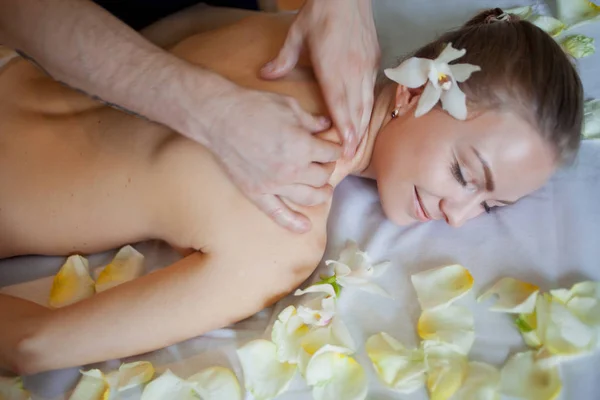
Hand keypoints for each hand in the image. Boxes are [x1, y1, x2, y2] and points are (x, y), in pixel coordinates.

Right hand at [205, 85, 340, 232]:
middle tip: (325, 164)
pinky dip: (292, 222)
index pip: (331, 154)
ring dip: (321, 195)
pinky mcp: (256, 192)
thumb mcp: (289, 106)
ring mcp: (274, 185)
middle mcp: (292, 170)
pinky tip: (305, 228)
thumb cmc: (254, 106)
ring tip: (324, 191)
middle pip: (322, 177)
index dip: (335, 149)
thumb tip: (327, 126)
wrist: (218, 116)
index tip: (332, 148)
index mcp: (303, 146)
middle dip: (328, 169)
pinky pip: (277, 213)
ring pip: (309, 198)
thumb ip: (311, 121)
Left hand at [261, 0, 379, 157]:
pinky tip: (364, 119)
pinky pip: (371, 90)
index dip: (343, 129)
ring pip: (366, 103)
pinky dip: (368, 108)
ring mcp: (366, 66)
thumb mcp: (297, 34)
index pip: (340, 105)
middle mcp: (353, 70)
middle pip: (356, 110)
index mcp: (333, 67)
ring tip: (358, 146)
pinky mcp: (373, 60)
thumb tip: (266, 76)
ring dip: (363, 126)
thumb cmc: (321, 12)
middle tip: (350, 158)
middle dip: (354, 136)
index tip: (344, 148)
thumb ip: (283, 60)